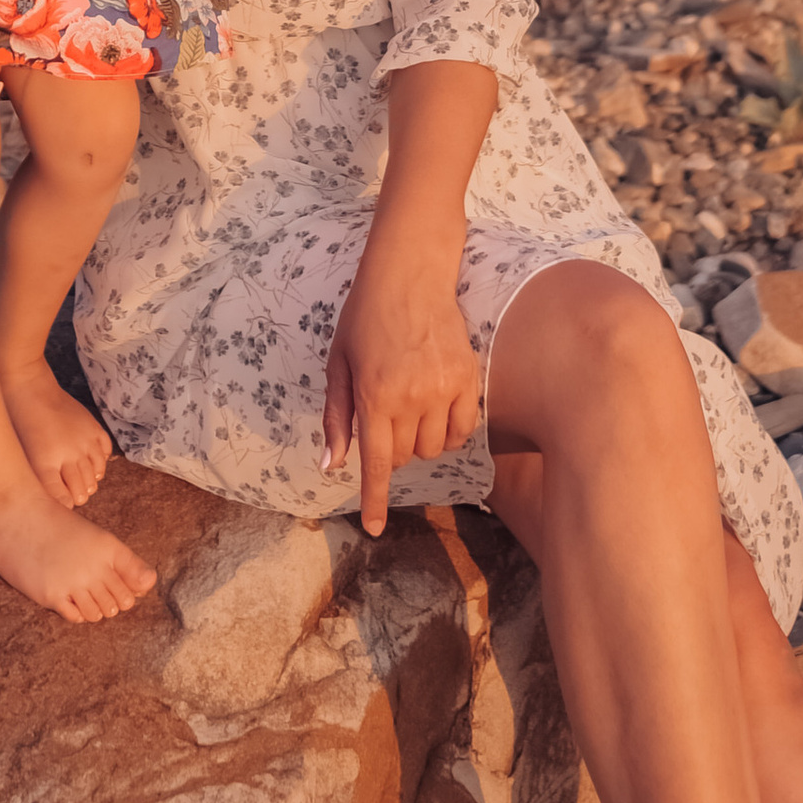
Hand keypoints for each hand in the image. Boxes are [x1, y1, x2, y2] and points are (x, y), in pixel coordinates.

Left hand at [321, 224, 481, 535]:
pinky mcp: (470, 379)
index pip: (376, 463)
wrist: (410, 273)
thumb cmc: (365, 315)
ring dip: (419, 441)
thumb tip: (333, 466)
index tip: (374, 529)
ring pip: (433, 448)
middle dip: (391, 449)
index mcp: (374, 395)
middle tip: (386, 415)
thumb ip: (338, 417)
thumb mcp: (339, 363)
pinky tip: (437, 409)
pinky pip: (462, 430)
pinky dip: (449, 432)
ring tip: (411, 406)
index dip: (375, 500)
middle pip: (404, 457)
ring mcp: (444, 389)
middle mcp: (411, 397)